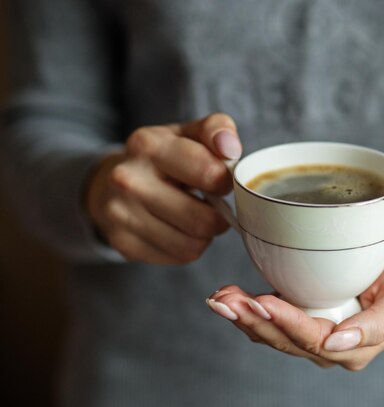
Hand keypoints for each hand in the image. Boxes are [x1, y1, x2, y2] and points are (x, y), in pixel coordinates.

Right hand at [86, 113, 241, 263]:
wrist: (112, 183)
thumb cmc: (165, 157)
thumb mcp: (190, 134)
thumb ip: (216, 130)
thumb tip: (229, 147)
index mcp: (148, 145)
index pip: (210, 174)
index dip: (225, 182)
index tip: (219, 180)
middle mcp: (128, 179)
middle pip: (202, 220)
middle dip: (218, 216)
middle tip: (213, 206)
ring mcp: (121, 214)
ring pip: (192, 245)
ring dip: (204, 235)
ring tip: (196, 216)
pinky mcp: (123, 243)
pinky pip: (179, 257)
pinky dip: (187, 247)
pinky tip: (178, 229)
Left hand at [206, 224, 383, 369]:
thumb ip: (378, 326)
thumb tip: (338, 342)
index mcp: (356, 346)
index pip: (315, 340)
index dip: (287, 323)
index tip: (264, 302)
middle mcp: (331, 347)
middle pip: (286, 340)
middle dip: (255, 321)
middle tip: (228, 301)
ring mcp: (314, 335)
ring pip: (273, 334)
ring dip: (245, 316)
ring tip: (221, 298)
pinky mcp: (302, 318)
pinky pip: (272, 322)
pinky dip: (249, 310)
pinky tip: (229, 297)